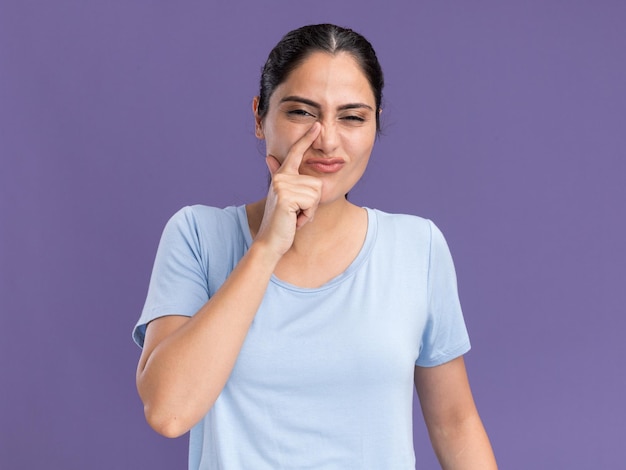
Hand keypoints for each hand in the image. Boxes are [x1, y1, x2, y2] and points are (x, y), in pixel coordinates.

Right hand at [255, 122, 322, 256]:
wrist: (271, 241)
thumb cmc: (282, 222)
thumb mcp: (286, 199)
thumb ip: (281, 179)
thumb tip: (270, 158)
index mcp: (282, 175)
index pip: (296, 153)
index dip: (307, 138)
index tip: (318, 125)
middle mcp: (281, 176)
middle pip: (317, 183)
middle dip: (312, 204)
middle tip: (296, 213)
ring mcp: (282, 185)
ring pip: (316, 193)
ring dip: (310, 211)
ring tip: (294, 216)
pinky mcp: (286, 196)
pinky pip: (312, 203)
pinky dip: (307, 216)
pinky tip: (294, 220)